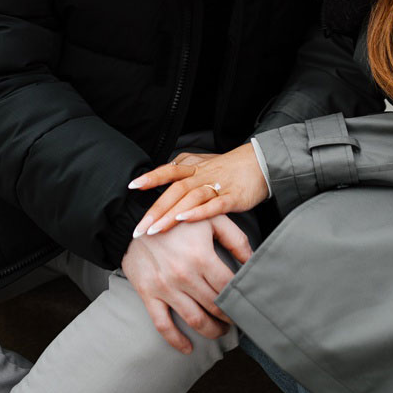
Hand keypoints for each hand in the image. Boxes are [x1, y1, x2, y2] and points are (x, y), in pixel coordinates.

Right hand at [120, 216, 252, 353]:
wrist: (135, 220)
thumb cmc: (178, 219)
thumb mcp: (211, 219)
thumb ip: (236, 239)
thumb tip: (253, 262)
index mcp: (201, 256)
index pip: (229, 288)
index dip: (240, 298)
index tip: (246, 303)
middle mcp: (184, 275)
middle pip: (215, 306)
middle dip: (230, 317)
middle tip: (236, 318)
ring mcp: (165, 287)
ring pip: (195, 320)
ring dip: (212, 331)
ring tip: (220, 331)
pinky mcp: (148, 294)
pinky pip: (162, 324)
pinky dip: (176, 340)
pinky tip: (188, 348)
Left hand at [129, 143, 268, 237]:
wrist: (261, 163)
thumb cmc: (229, 167)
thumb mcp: (203, 162)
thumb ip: (183, 168)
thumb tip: (162, 173)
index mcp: (194, 167)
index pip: (168, 171)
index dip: (150, 177)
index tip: (132, 186)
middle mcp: (202, 175)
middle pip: (174, 190)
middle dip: (155, 210)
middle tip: (139, 228)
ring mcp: (217, 186)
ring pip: (190, 199)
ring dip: (171, 214)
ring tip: (155, 229)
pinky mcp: (232, 197)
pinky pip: (214, 206)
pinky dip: (198, 213)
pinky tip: (184, 220)